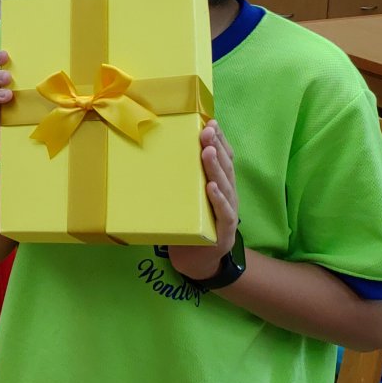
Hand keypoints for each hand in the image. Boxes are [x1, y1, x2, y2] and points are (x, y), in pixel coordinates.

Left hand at [168, 121, 239, 280]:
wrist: (199, 260)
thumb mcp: (185, 197)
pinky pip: (223, 211)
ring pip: (225, 184)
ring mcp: (229, 210)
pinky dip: (218, 199)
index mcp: (220, 184)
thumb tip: (152, 154)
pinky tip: (212, 187)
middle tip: (207, 130)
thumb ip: (179, 179)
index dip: (219, 140)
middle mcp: (228, 194)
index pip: (224, 158)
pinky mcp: (225, 229)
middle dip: (216, 146)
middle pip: (225, 166)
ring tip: (208, 151)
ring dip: (215, 167)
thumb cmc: (190, 225)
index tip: (210, 121)